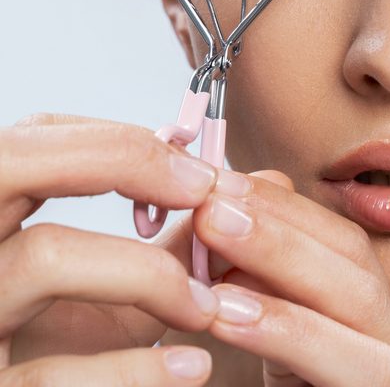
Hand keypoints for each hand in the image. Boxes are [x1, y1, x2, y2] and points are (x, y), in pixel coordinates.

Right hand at [1, 114, 222, 383]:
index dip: (115, 138)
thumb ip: (170, 243)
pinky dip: (134, 370)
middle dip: (118, 158)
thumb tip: (254, 189)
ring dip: (149, 273)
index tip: (194, 165)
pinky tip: (194, 367)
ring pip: (44, 256)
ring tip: (208, 305)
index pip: (32, 139)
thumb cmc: (51, 351)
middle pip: (13, 163)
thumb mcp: (108, 293)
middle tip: (203, 188)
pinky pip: (50, 375)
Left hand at [184, 169, 389, 385]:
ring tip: (213, 232)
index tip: (215, 182)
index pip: (339, 244)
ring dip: (284, 259)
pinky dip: (292, 333)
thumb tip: (230, 209)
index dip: (280, 206)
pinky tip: (228, 313)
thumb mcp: (263, 351)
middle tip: (210, 196)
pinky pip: (363, 366)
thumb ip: (255, 288)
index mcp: (368, 328)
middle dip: (281, 220)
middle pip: (356, 258)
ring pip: (364, 299)